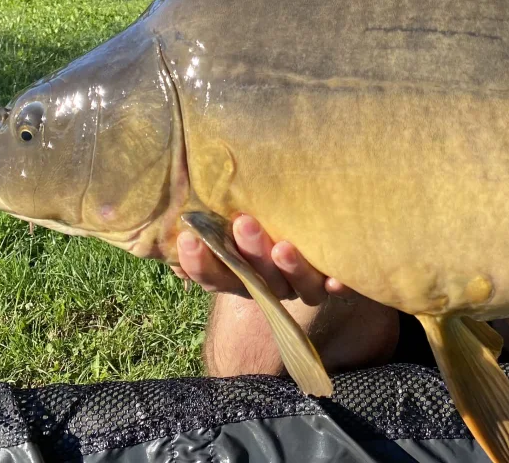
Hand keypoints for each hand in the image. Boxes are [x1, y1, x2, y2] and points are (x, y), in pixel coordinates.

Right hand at [175, 215, 355, 305]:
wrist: (303, 232)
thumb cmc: (255, 223)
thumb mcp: (227, 222)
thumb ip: (204, 223)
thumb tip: (172, 218)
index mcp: (238, 277)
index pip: (213, 277)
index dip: (199, 263)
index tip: (190, 239)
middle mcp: (268, 286)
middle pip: (256, 279)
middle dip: (248, 254)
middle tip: (243, 222)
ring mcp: (299, 287)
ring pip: (294, 287)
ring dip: (288, 269)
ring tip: (282, 247)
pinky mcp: (330, 282)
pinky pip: (334, 290)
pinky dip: (336, 285)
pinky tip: (336, 280)